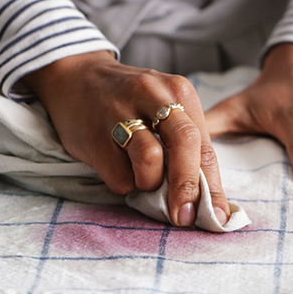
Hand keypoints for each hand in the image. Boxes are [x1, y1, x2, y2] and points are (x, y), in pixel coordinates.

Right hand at [22, 51, 230, 225]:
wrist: (76, 77)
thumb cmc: (130, 102)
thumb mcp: (164, 108)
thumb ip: (186, 144)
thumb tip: (206, 200)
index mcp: (178, 90)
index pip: (204, 144)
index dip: (213, 185)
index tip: (216, 216)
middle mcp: (151, 94)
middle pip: (184, 144)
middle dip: (187, 186)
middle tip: (184, 216)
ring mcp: (119, 111)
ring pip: (150, 160)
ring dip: (150, 182)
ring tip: (142, 178)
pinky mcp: (93, 134)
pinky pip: (118, 176)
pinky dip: (123, 183)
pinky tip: (117, 167)